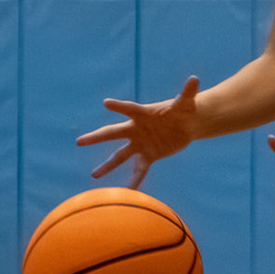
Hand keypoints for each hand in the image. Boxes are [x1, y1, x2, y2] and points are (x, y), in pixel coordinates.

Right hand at [76, 76, 200, 186]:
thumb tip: (194, 80)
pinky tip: (129, 193)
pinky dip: (135, 181)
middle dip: (97, 137)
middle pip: (113, 132)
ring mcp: (140, 143)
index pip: (129, 108)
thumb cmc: (184, 110)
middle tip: (80, 141)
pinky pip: (139, 169)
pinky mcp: (148, 155)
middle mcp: (136, 129)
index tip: (106, 103)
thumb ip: (188, 93)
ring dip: (108, 165)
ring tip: (94, 175)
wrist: (187, 125)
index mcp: (143, 113)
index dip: (119, 106)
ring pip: (121, 155)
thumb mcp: (187, 102)